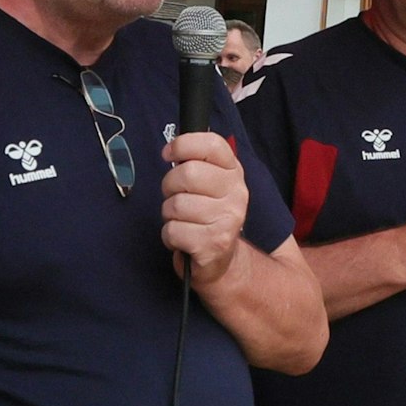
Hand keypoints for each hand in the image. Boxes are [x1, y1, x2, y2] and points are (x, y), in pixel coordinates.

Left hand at [162, 133, 248, 283]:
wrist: (221, 260)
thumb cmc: (206, 216)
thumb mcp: (210, 184)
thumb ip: (196, 162)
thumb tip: (171, 149)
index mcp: (234, 173)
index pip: (212, 144)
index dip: (183, 144)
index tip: (168, 154)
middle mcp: (237, 194)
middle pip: (188, 173)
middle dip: (169, 186)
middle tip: (175, 196)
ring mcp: (228, 220)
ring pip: (176, 204)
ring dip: (169, 215)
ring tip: (182, 221)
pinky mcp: (213, 244)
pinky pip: (173, 230)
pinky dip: (169, 236)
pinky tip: (182, 238)